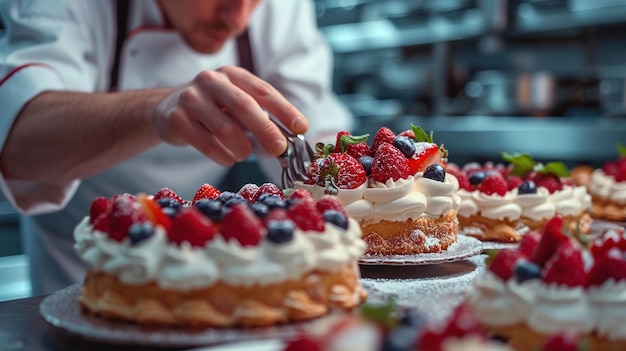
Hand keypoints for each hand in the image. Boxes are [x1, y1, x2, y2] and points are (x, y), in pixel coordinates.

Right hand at [153, 65, 308, 165]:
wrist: (166, 108)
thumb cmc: (213, 109)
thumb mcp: (235, 104)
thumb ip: (258, 116)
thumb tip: (287, 140)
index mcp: (232, 74)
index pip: (263, 90)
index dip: (284, 109)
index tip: (300, 127)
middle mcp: (211, 80)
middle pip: (244, 106)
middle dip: (266, 130)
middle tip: (279, 149)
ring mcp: (191, 98)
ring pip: (225, 128)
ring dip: (241, 147)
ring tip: (244, 154)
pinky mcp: (176, 118)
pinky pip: (206, 143)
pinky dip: (222, 156)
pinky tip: (228, 158)